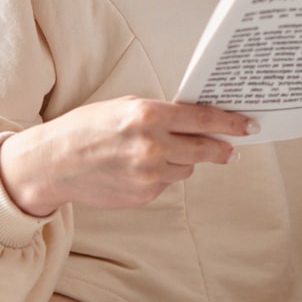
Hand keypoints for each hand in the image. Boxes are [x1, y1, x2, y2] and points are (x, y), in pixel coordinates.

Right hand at [0, 96, 254, 215]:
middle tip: (232, 148)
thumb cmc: (85, 129)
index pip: (203, 119)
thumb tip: (194, 118)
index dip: (231, 123)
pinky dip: (162, 174)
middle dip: (221, 148)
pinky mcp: (144, 194)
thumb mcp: (123, 107)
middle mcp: (152, 146)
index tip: (249, 126)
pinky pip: (167, 182)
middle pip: (204, 149)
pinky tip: (139, 167)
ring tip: (158, 151)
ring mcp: (149, 174)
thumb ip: (159, 113)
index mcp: (147, 115)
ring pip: (187, 168)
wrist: (52, 164)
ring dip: (183, 160)